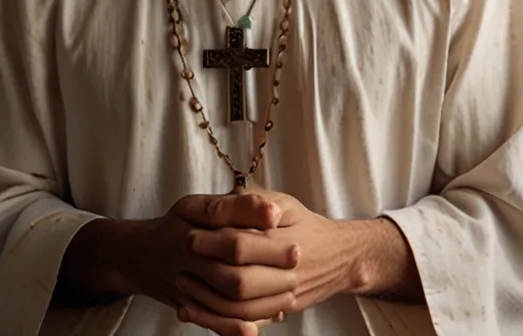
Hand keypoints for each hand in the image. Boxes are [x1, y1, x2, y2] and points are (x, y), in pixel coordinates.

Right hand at [115, 192, 298, 334]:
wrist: (137, 256)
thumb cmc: (175, 225)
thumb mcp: (197, 206)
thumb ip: (234, 206)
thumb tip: (272, 211)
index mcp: (192, 226)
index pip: (233, 235)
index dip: (264, 238)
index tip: (292, 240)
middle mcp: (188, 257)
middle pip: (234, 273)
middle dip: (270, 270)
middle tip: (297, 262)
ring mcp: (187, 284)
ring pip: (228, 300)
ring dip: (262, 300)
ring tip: (288, 292)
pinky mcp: (188, 306)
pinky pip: (214, 321)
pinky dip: (236, 326)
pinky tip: (257, 326)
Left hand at [178, 189, 422, 322]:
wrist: (340, 258)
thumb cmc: (306, 225)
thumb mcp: (285, 203)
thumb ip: (255, 202)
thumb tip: (226, 199)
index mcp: (285, 242)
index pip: (243, 244)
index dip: (212, 241)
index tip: (189, 234)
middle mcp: (286, 274)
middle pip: (240, 282)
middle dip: (206, 272)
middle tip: (183, 259)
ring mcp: (284, 298)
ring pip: (240, 310)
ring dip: (207, 301)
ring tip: (183, 283)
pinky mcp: (279, 312)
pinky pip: (246, 325)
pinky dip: (218, 322)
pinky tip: (195, 310)